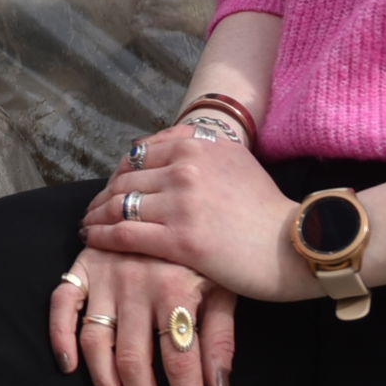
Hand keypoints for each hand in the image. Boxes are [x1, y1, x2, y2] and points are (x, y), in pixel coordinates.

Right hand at [49, 247, 229, 385]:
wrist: (177, 193)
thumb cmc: (206, 250)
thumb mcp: (226, 286)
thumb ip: (221, 337)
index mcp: (176, 291)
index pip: (180, 361)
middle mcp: (137, 286)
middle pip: (135, 361)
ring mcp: (105, 277)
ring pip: (97, 344)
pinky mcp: (82, 267)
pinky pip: (62, 305)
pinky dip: (59, 335)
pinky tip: (68, 368)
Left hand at [78, 118, 310, 304]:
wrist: (297, 245)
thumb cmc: (267, 209)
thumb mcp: (236, 159)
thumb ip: (201, 147)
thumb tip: (169, 141)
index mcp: (198, 143)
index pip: (140, 153)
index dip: (119, 172)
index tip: (112, 187)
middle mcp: (186, 167)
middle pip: (125, 179)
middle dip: (103, 195)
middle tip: (92, 209)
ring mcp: (182, 202)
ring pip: (119, 205)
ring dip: (96, 216)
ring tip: (87, 225)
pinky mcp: (180, 239)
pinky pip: (125, 234)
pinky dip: (102, 236)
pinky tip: (91, 239)